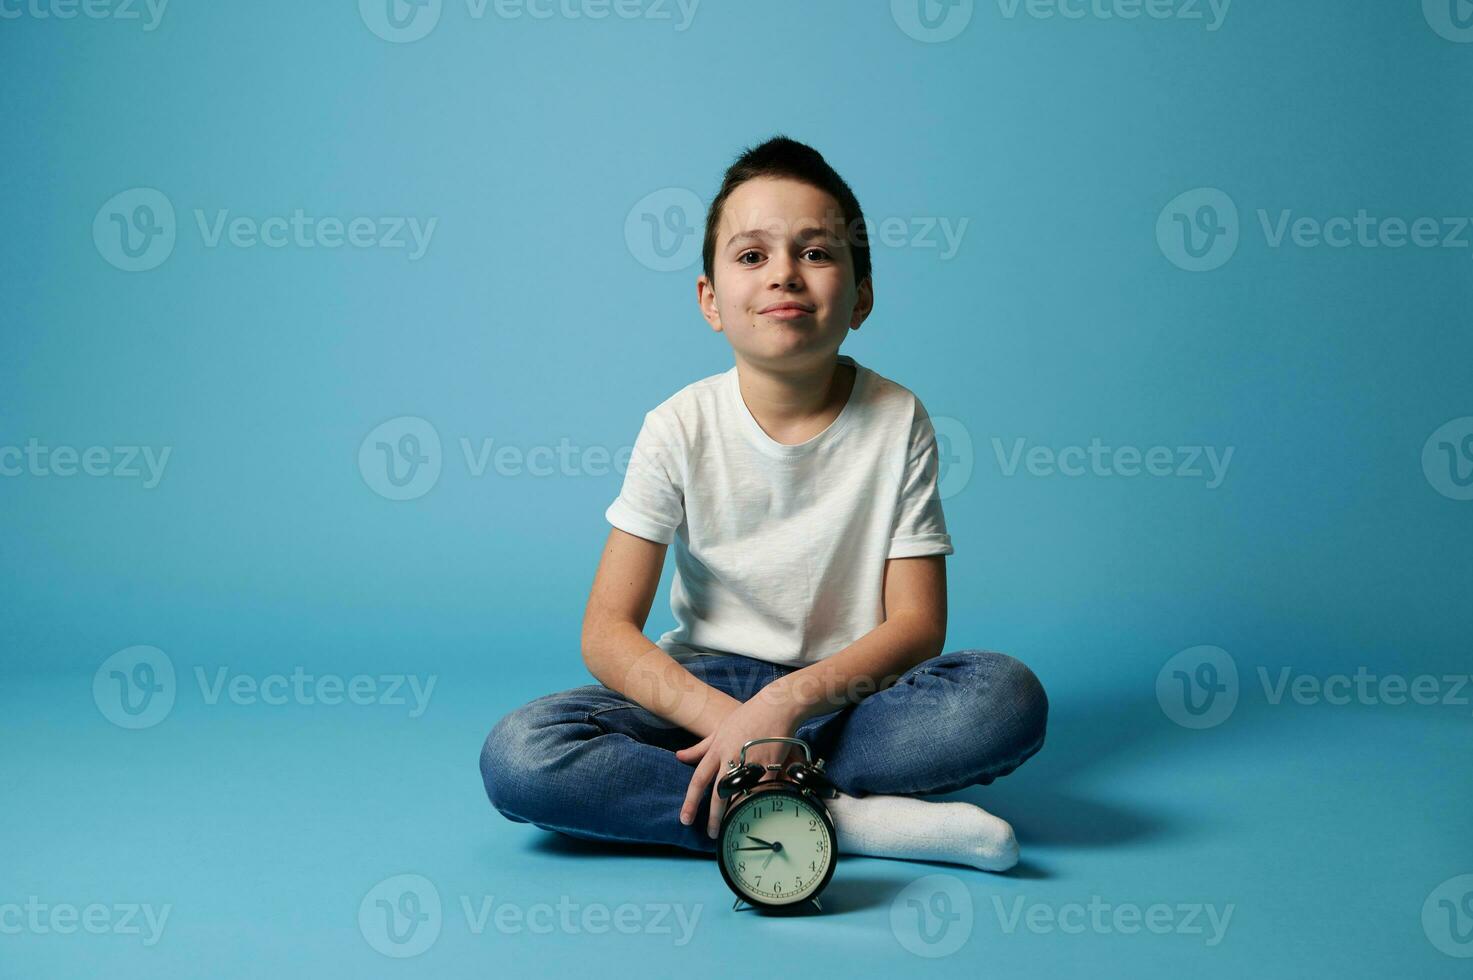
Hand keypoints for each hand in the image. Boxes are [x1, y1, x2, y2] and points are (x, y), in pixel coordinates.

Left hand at [674, 691, 801, 838]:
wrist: (775, 707)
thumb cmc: (747, 717)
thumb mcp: (719, 730)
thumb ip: (700, 747)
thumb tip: (679, 756)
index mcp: (716, 750)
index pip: (698, 780)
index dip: (691, 801)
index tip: (685, 819)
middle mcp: (730, 758)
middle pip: (717, 792)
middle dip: (713, 816)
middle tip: (712, 834)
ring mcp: (750, 762)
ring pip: (739, 793)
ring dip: (735, 812)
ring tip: (733, 828)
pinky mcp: (769, 764)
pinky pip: (762, 788)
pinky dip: (758, 801)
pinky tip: (756, 814)